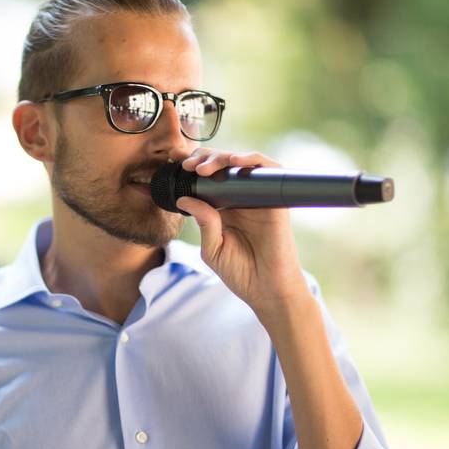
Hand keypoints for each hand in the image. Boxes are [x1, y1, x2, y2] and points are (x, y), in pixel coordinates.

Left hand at [169, 147, 311, 319]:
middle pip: (223, 165)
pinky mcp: (276, 199)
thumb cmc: (242, 273)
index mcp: (223, 208)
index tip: (172, 162)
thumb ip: (203, 223)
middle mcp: (241, 199)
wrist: (268, 291)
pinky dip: (252, 159)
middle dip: (203, 158)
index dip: (192, 166)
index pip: (207, 179)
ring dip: (222, 157)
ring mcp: (259, 197)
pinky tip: (235, 162)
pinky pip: (268, 169)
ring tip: (203, 168)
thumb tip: (185, 199)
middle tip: (187, 165)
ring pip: (242, 162)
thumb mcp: (213, 250)